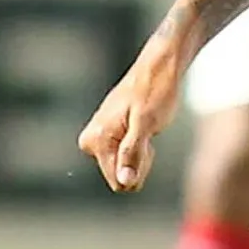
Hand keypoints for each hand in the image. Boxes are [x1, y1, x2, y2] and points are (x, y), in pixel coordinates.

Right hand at [78, 38, 182, 192]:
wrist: (158, 67)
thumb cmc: (156, 92)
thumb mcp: (147, 123)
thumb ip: (132, 153)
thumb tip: (123, 181)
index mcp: (96, 140)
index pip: (119, 181)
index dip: (140, 167)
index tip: (148, 142)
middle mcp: (90, 141)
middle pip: (121, 176)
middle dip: (140, 161)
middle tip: (148, 132)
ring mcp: (97, 138)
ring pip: (124, 167)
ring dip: (141, 153)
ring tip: (145, 126)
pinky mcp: (106, 136)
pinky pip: (124, 157)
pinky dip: (139, 146)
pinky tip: (142, 126)